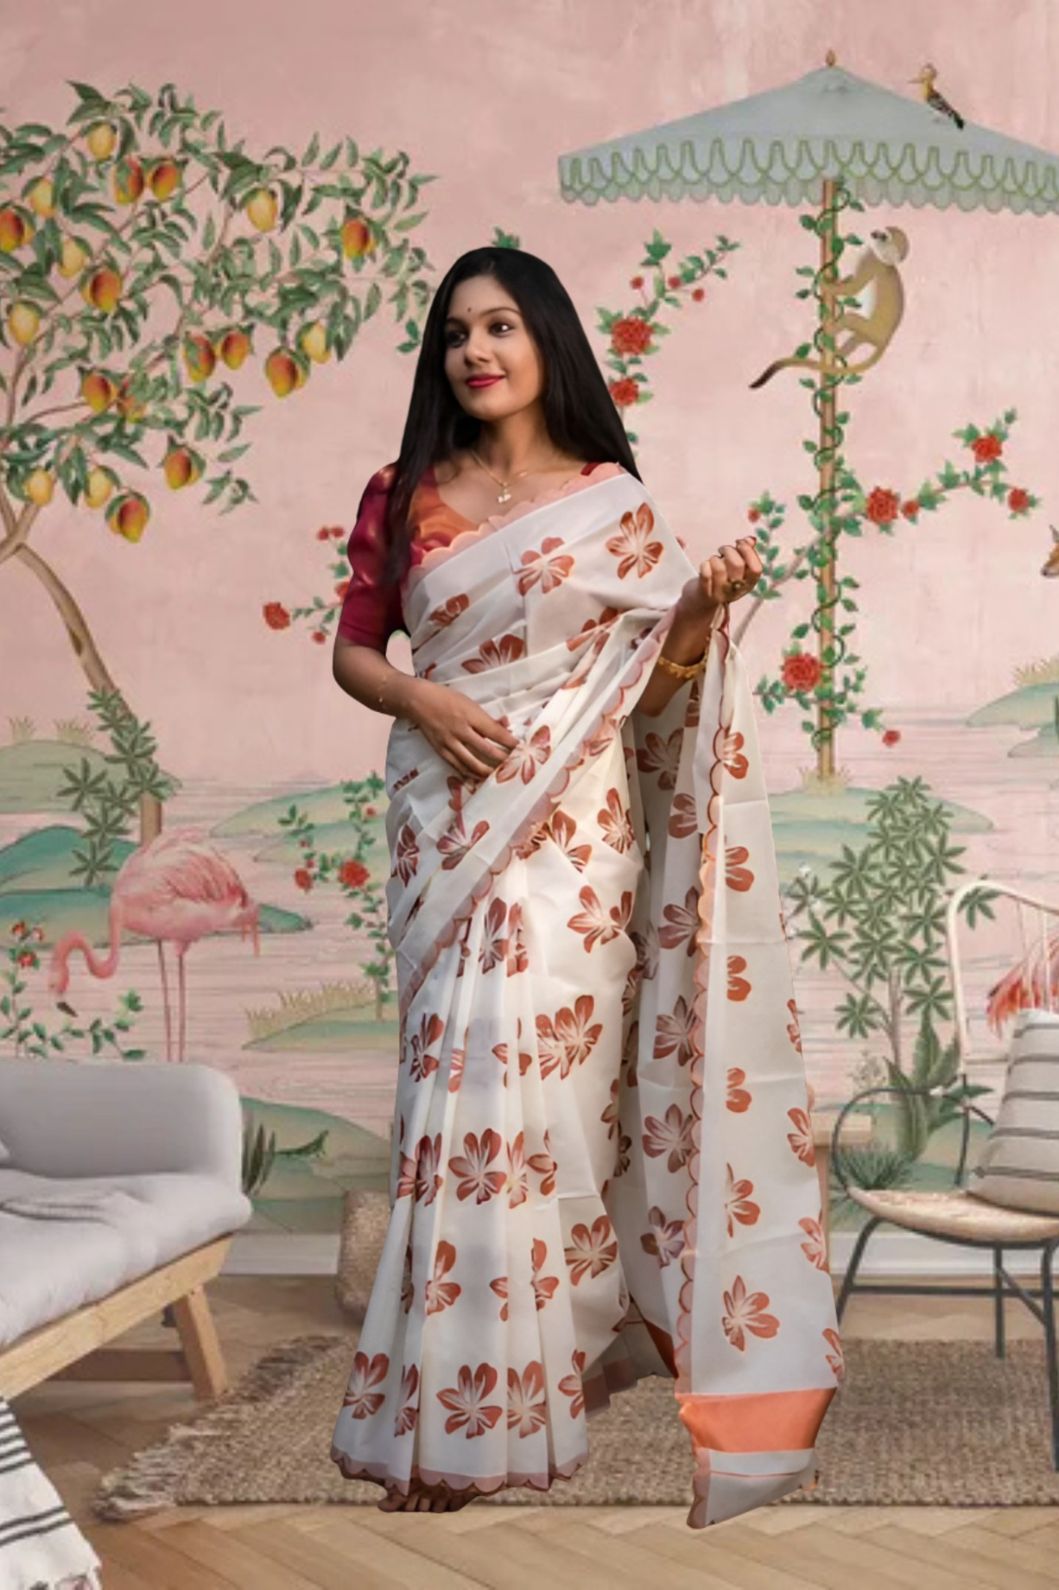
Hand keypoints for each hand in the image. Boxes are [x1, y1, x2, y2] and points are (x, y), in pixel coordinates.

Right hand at [404, 678, 519, 779]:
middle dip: (502, 759)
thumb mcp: (469, 702)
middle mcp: (461, 730)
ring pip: (472, 762)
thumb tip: (505, 726)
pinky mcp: (440, 750)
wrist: (418, 701)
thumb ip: (485, 718)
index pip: (495, 732)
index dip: (509, 742)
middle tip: (514, 766)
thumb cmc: (446, 698)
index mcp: (470, 715)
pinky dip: (468, 773)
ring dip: (487, 771)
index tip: (521, 748)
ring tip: (498, 776)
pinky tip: (477, 778)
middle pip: (486, 750)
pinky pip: (457, 765)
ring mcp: (450, 742)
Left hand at [695, 535, 761, 611]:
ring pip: (720, 568)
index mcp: (749, 584)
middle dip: (729, 550)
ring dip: (715, 558)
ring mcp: (721, 593)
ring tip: (713, 560)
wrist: (701, 603)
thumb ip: (746, 553)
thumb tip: (750, 540)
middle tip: (722, 550)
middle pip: (738, 565)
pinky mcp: (704, 593)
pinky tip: (705, 565)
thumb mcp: (738, 569)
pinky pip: (705, 574)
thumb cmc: (722, 580)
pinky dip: (704, 565)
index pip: (757, 569)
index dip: (749, 552)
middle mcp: (737, 590)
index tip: (739, 543)